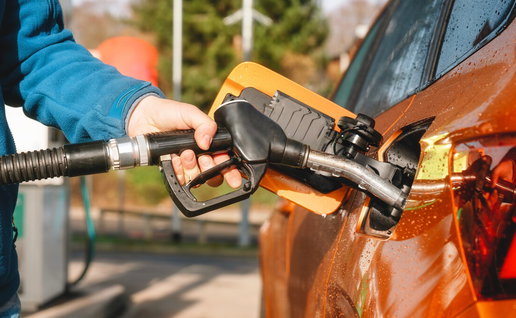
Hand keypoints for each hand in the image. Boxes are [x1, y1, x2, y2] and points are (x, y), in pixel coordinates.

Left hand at [127, 95, 241, 187]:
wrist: (143, 117)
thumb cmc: (168, 112)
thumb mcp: (190, 113)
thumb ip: (205, 124)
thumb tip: (207, 142)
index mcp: (209, 141)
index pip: (224, 159)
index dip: (230, 170)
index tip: (234, 179)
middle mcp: (200, 154)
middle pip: (213, 173)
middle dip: (209, 169)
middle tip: (203, 160)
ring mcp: (186, 162)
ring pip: (197, 177)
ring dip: (191, 167)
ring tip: (183, 154)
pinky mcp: (173, 168)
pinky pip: (180, 179)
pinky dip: (178, 170)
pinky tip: (173, 158)